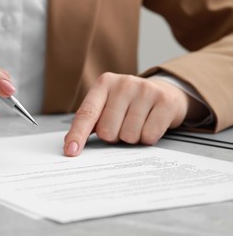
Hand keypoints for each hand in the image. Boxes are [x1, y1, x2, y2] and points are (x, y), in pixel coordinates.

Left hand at [64, 72, 198, 156]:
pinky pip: (149, 136)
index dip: (77, 134)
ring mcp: (145, 90)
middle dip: (113, 136)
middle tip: (122, 126)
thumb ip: (88, 123)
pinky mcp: (165, 101)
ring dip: (131, 138)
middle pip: (107, 130)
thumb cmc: (129, 104)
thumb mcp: (107, 105)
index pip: (86, 114)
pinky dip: (147, 138)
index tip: (71, 151)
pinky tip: (150, 125)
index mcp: (104, 84)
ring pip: (128, 136)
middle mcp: (123, 83)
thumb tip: (70, 144)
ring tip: (137, 124)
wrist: (165, 92)